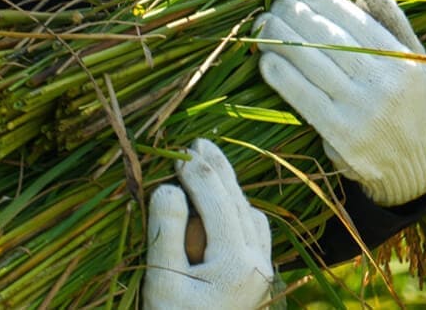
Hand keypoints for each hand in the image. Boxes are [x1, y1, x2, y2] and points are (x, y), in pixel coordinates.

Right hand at [144, 139, 274, 308]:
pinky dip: (238, 213)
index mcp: (236, 262)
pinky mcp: (258, 281)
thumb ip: (167, 232)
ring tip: (209, 165)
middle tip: (200, 143)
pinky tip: (222, 206)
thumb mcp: (162, 281)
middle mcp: (259, 264)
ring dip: (230, 190)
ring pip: (251, 217)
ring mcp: (263, 273)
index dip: (197, 172)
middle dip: (219, 171)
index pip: (216, 201)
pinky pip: (254, 235)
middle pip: (239, 203)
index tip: (180, 151)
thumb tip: (170, 187)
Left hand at [257, 0, 425, 206]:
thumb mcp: (414, 61)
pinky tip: (267, 60)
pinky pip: (306, 98)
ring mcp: (362, 110)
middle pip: (331, 40)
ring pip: (313, 65)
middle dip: (298, 16)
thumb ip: (392, 23)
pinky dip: (283, 77)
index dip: (325, 3)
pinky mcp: (342, 135)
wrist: (415, 164)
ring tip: (264, 25)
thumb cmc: (410, 104)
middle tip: (277, 4)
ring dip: (282, 40)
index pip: (357, 22)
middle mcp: (384, 83)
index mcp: (403, 61)